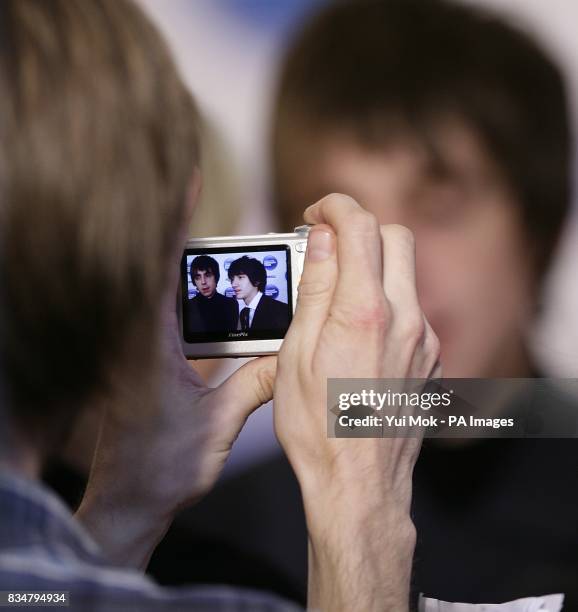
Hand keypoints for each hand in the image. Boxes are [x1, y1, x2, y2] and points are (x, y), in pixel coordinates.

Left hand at [77, 172, 275, 567]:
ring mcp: (140, 351)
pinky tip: (216, 295)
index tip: (188, 181)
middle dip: (193, 236)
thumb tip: (292, 356)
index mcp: (149, 347)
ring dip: (196, 268)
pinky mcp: (147, 364)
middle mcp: (139, 341)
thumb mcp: (217, 423)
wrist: (132, 501)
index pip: (159, 268)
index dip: (173, 220)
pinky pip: (172, 317)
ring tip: (234, 250)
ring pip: (168, 293)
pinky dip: (192, 296)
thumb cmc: (163, 467)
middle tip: (222, 211)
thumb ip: (254, 385)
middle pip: (165, 271)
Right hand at [274, 194, 439, 610]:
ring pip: (405, 273)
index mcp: (364, 312)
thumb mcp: (295, 353)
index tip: (314, 213)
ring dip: (372, 267)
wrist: (359, 482)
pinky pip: (410, 307)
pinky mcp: (429, 356)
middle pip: (395, 237)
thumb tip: (320, 239)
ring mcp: (423, 338)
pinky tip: (357, 330)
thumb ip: (314, 287)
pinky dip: (385, 299)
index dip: (334, 206)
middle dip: (359, 230)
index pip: (359, 226)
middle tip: (325, 248)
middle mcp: (404, 318)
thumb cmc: (317, 425)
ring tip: (335, 296)